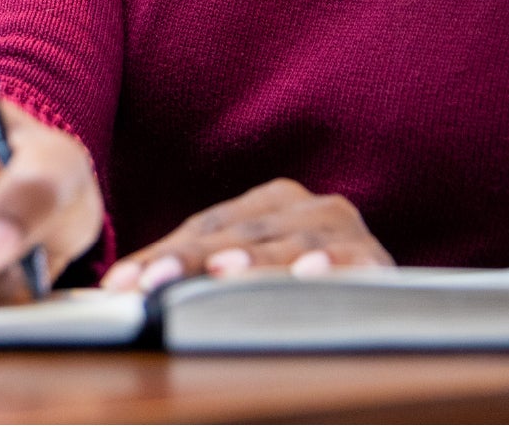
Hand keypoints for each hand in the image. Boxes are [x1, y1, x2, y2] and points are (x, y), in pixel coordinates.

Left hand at [98, 177, 392, 292]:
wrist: (392, 304)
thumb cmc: (303, 287)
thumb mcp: (245, 272)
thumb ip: (189, 273)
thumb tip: (117, 288)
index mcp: (269, 203)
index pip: (205, 228)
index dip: (160, 255)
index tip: (120, 286)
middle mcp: (306, 206)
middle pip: (239, 234)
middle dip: (189, 262)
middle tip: (152, 285)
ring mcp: (343, 229)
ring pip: (289, 243)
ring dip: (254, 260)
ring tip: (219, 272)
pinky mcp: (377, 258)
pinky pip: (352, 261)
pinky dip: (331, 267)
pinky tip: (306, 274)